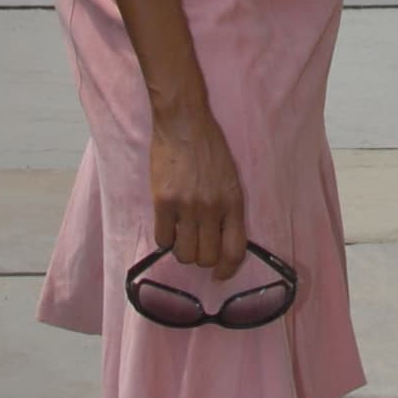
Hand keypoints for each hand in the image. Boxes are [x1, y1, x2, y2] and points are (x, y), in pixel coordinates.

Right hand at [149, 100, 248, 279]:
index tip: (220, 275)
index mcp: (233, 201)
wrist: (184, 121)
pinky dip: (165, 238)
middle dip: (201, 257)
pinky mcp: (163, 202)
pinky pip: (163, 240)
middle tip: (196, 243)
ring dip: (182, 249)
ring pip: (184, 254)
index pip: (235, 251)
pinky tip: (168, 223)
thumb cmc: (209, 147)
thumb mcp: (230, 177)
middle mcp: (212, 208)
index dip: (227, 270)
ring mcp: (187, 206)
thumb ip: (228, 208)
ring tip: (181, 232)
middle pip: (206, 258)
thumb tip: (222, 242)